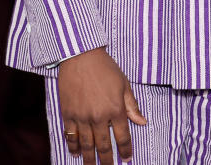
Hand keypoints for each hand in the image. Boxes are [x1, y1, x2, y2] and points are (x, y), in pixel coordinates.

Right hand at [58, 47, 147, 164]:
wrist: (81, 56)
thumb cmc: (106, 68)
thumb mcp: (124, 84)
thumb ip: (132, 106)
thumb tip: (142, 122)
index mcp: (115, 109)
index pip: (122, 135)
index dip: (125, 149)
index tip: (127, 158)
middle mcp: (99, 116)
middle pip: (103, 145)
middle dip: (107, 159)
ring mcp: (81, 117)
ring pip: (86, 144)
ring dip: (89, 158)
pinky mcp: (68, 114)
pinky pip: (70, 135)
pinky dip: (73, 146)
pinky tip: (76, 153)